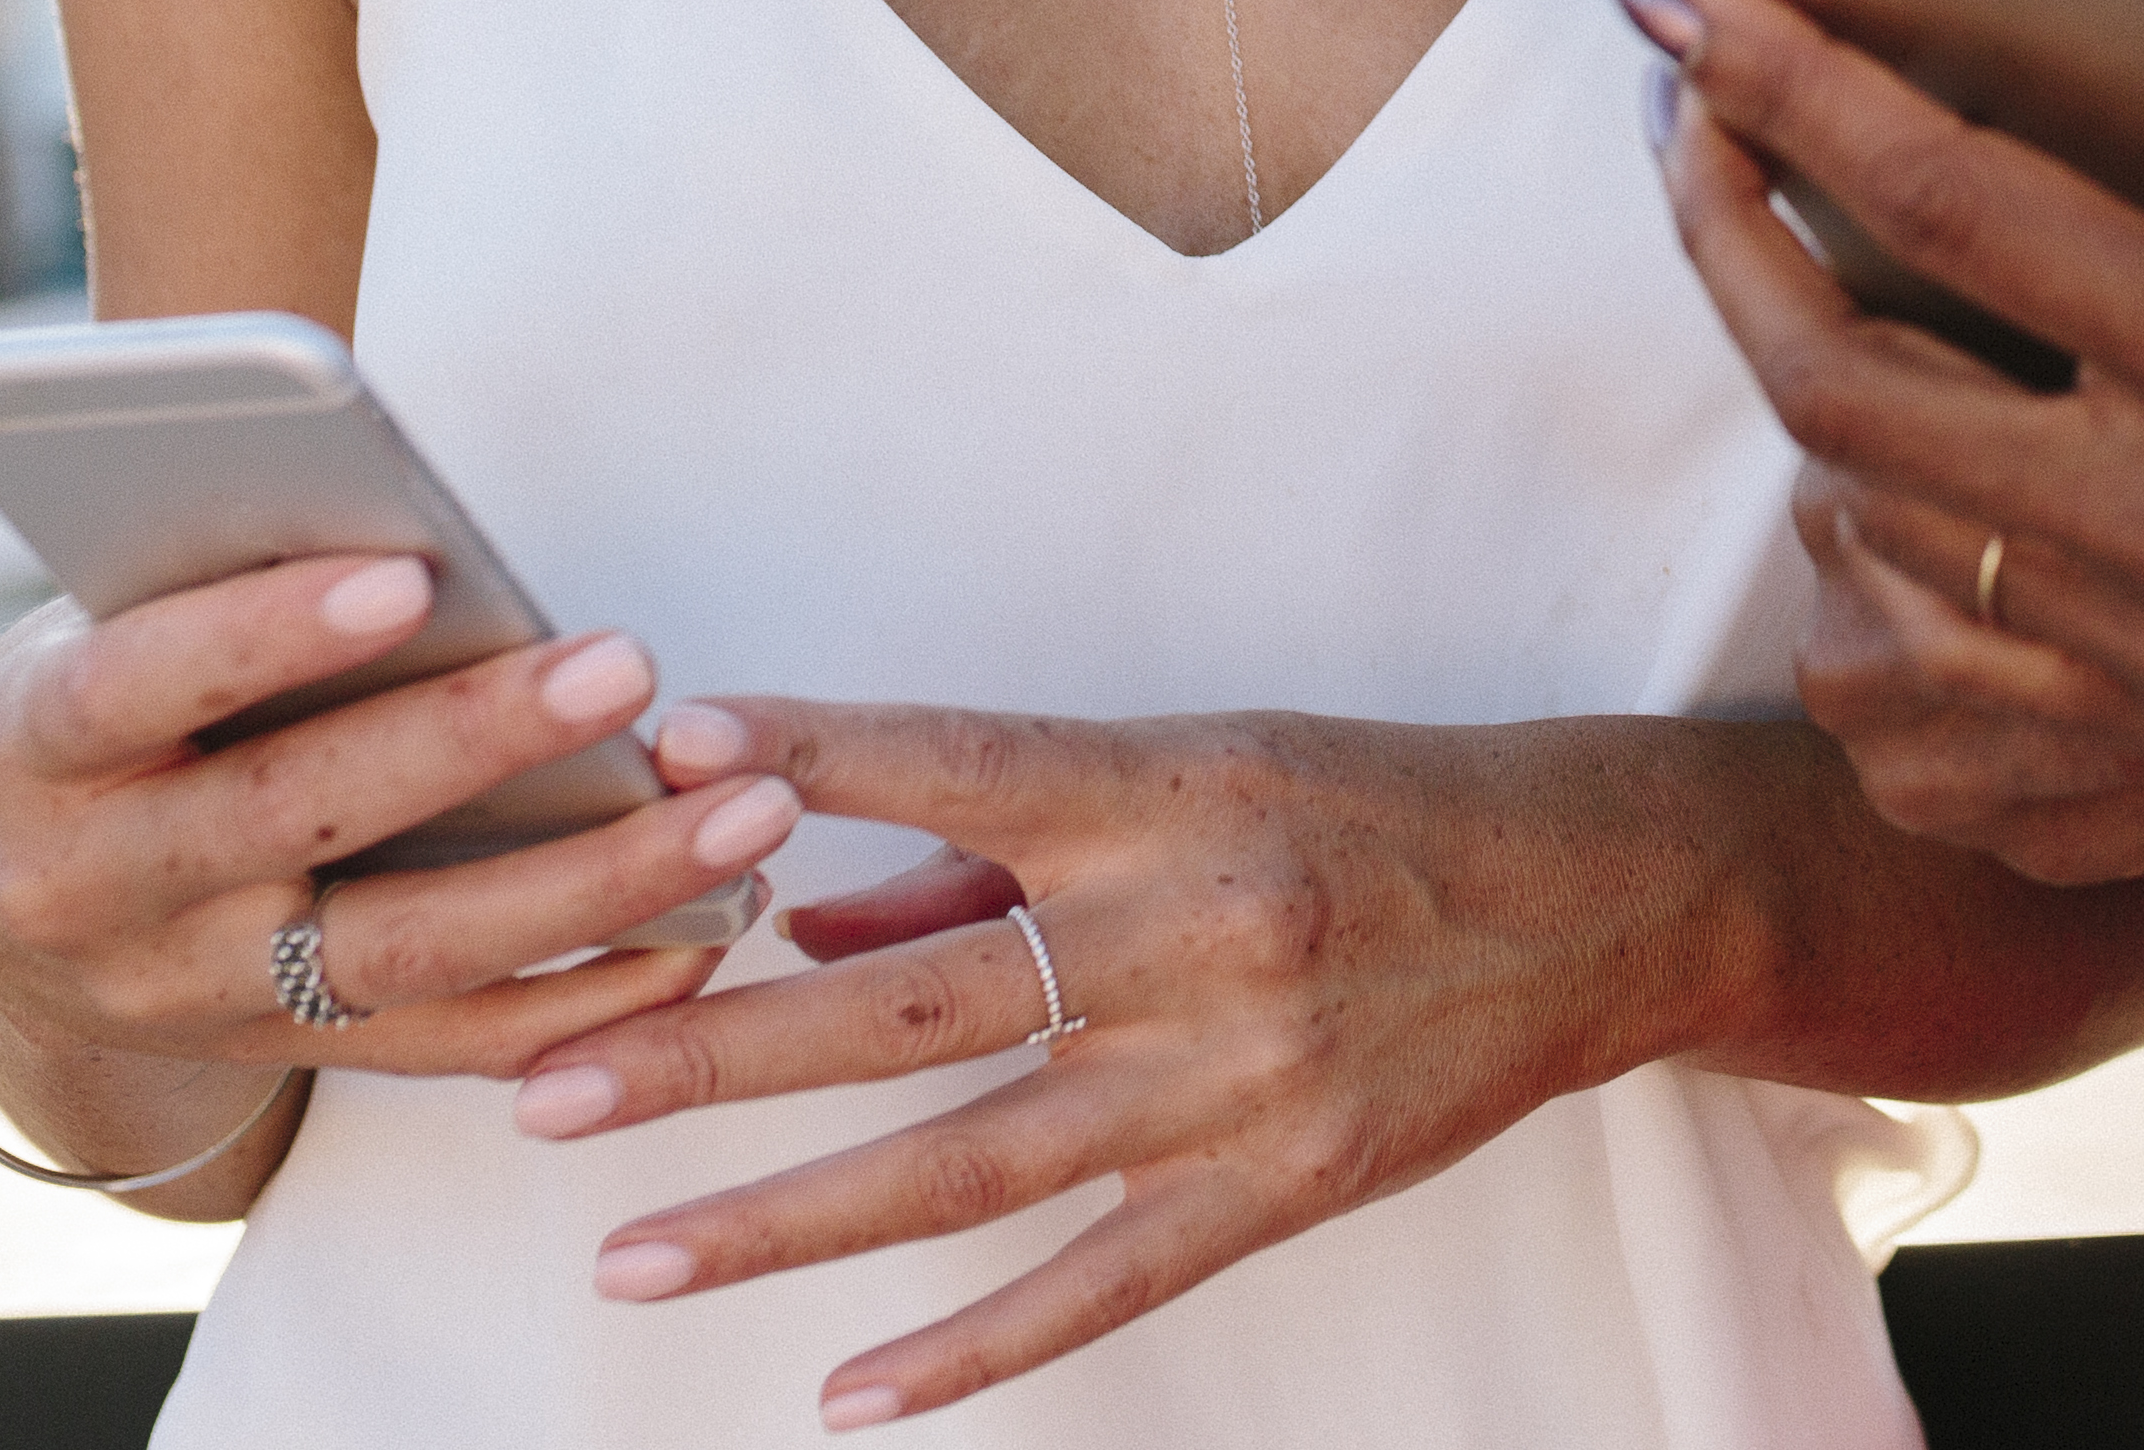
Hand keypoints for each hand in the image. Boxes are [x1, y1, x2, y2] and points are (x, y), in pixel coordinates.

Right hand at [0, 554, 801, 1181]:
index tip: (410, 573)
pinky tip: (708, 932)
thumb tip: (414, 518)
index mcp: (29, 753)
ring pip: (406, 951)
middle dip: (476, 742)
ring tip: (742, 809)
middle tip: (629, 664)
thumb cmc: (97, 703)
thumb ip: (220, 575)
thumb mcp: (102, 624)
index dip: (266, 634)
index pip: (143, 685)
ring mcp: (190, 995)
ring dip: (593, 885)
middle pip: (300, 819)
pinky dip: (587, 999)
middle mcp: (96, 892)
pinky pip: (449, 1045)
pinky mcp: (280, 1057)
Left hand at [506, 702, 1718, 1424]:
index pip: (960, 770)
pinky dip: (970, 1351)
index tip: (667, 758)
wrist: (1596, 895)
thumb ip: (1000, 841)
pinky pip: (1100, 1284)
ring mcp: (1236, 1077)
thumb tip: (808, 911)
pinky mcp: (1282, 1188)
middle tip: (547, 1081)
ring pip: (968, 1164)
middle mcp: (1195, 932)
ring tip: (623, 1255)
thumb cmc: (1373, 804)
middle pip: (915, 1005)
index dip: (816, 758)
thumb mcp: (1199, 764)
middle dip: (714, 1048)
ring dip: (782, 1218)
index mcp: (1170, 793)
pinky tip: (848, 1398)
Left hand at [1641, 0, 2143, 866]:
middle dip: (1719, 231)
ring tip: (1791, 272)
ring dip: (1792, 406)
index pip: (1954, 206)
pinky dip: (1866, 634)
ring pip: (1868, 552)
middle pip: (1841, 391)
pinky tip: (1880, 528)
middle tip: (1689, 110)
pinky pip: (1941, 739)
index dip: (1793, 85)